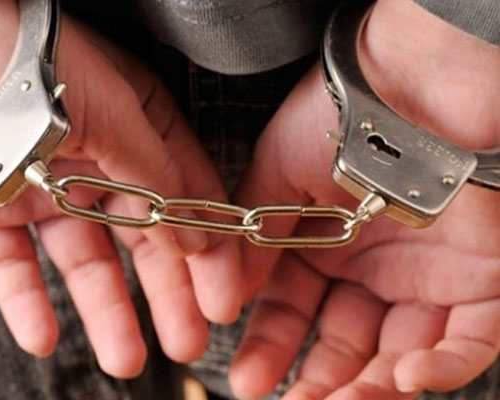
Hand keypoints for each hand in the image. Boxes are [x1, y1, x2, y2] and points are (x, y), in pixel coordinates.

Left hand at [0, 0, 242, 377]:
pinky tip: (44, 336)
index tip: (223, 294)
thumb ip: (159, 177)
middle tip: (186, 338)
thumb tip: (194, 237)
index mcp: (137, 128)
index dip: (207, 248)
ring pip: (84, 259)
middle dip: (166, 293)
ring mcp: (45, 185)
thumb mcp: (117, 113)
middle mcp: (96, 160)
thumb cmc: (32, 60)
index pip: (186, 197)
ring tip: (125, 356)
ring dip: (106, 310)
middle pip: (141, 239)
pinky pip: (14, 263)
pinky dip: (28, 302)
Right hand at [230, 0, 499, 397]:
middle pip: (349, 344)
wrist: (405, 80)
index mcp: (327, 247)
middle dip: (321, 382)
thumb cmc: (338, 118)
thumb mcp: (272, 176)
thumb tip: (219, 296)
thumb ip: (250, 239)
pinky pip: (469, 341)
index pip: (296, 313)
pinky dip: (441, 368)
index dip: (271, 347)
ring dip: (372, 388)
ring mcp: (430, 277)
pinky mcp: (485, 278)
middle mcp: (376, 268)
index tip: (248, 379)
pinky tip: (401, 380)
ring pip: (403, 354)